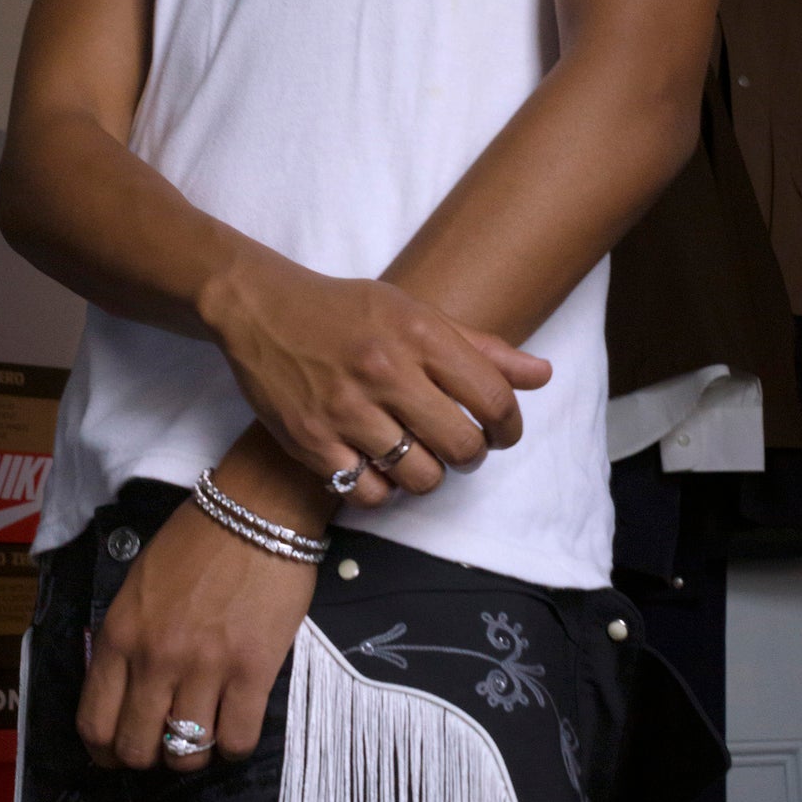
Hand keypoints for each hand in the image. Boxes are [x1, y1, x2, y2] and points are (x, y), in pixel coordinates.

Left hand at [76, 497, 314, 771]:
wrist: (256, 511)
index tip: (118, 754)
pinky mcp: (253, 671)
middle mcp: (155, 659)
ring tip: (203, 736)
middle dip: (148, 758)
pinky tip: (235, 728)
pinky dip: (234, 747)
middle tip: (164, 745)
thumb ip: (127, 640)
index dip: (104, 753)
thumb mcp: (138, 586)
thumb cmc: (196, 541)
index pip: (95, 722)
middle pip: (137, 749)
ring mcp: (205, 667)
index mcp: (120, 635)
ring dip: (193, 755)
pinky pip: (237, 740)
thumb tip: (127, 691)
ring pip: (187, 753)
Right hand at [201, 259, 552, 502]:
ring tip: (418, 457)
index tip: (502, 432)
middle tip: (460, 448)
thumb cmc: (347, 311)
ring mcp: (345, 409)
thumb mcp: (415, 313)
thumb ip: (481, 348)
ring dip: (429, 476)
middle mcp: (384, 371)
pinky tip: (379, 469)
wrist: (260, 308)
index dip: (509, 426)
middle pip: (462, 446)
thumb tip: (541, 375)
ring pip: (419, 477)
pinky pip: (369, 493)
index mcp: (418, 334)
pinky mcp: (310, 440)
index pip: (493, 398)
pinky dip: (382, 490)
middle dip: (472, 456)